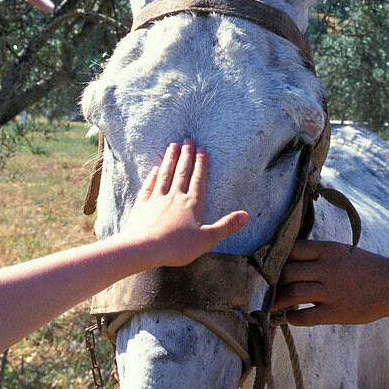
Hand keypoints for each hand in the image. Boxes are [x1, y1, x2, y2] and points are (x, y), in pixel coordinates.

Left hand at [117, 139, 248, 267]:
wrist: (146, 248)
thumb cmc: (178, 246)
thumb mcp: (208, 239)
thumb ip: (226, 226)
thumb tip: (246, 216)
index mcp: (192, 204)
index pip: (198, 179)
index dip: (201, 164)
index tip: (201, 149)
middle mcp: (175, 197)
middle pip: (182, 172)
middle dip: (186, 155)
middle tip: (187, 140)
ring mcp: (157, 199)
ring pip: (165, 175)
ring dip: (170, 160)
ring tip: (173, 146)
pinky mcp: (142, 206)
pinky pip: (149, 187)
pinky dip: (152, 177)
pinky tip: (154, 169)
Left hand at [273, 240, 388, 325]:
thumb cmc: (364, 267)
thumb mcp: (342, 251)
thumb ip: (317, 254)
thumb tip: (287, 259)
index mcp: (328, 250)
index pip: (292, 249)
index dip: (275, 257)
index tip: (265, 265)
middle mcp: (328, 268)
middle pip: (287, 272)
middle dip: (272, 281)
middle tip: (263, 287)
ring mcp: (332, 291)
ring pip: (293, 293)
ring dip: (277, 300)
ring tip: (270, 304)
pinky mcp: (337, 312)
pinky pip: (306, 316)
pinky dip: (293, 318)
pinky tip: (289, 317)